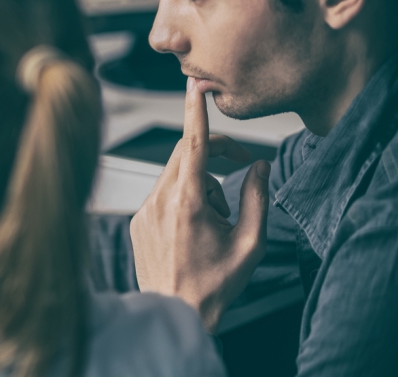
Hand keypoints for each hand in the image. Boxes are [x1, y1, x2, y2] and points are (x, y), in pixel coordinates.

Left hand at [130, 78, 270, 332]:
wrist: (176, 312)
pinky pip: (163, 194)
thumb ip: (258, 197)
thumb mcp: (251, 242)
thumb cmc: (216, 283)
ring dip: (202, 183)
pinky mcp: (137, 221)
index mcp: (188, 202)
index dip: (194, 111)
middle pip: (185, 153)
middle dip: (214, 153)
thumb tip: (260, 166)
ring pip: (176, 174)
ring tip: (218, 220)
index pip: (191, 144)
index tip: (194, 85)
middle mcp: (159, 200)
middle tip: (242, 166)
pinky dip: (184, 199)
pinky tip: (195, 229)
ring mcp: (144, 211)